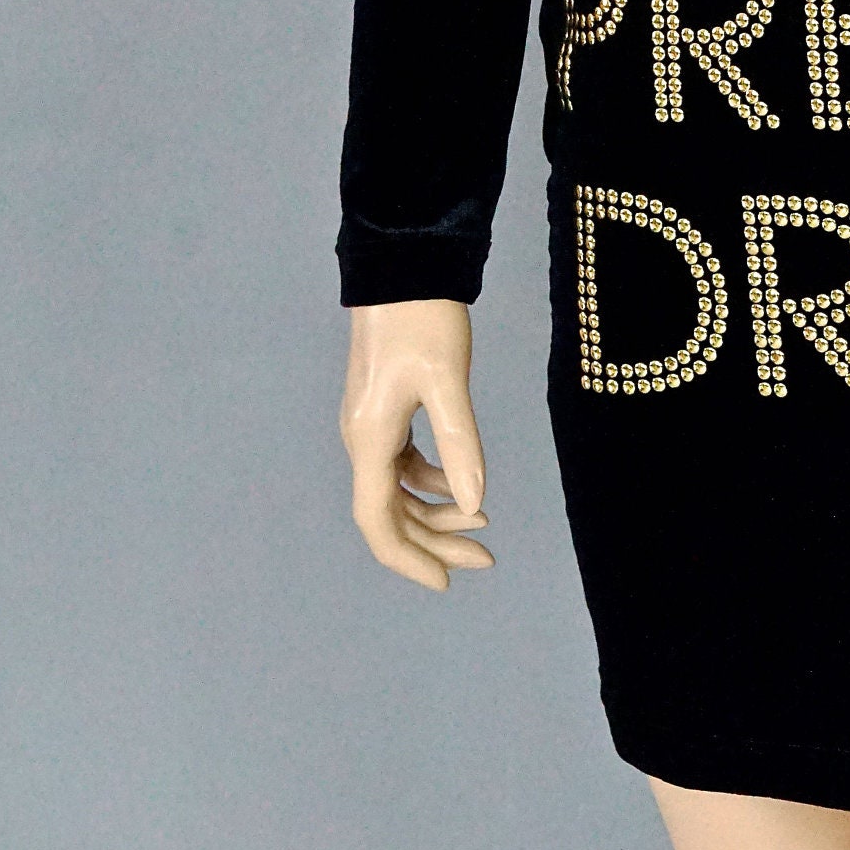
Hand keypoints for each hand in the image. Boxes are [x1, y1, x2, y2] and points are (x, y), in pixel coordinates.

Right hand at [340, 297, 492, 591]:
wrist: (402, 266)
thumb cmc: (423, 317)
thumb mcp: (447, 381)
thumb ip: (461, 444)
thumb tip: (474, 503)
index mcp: (370, 438)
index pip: (379, 521)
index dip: (409, 558)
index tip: (446, 583)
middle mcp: (362, 439)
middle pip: (391, 513)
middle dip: (435, 542)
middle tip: (487, 557)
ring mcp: (371, 425)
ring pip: (398, 491)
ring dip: (436, 515)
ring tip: (483, 526)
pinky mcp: (384, 411)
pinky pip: (402, 466)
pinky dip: (431, 484)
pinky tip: (462, 487)